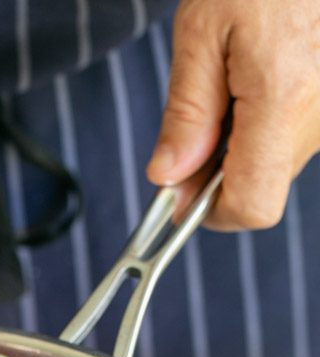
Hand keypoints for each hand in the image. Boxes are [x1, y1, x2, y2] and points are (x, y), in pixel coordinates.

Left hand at [146, 0, 319, 230]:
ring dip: (247, 140)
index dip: (211, 212)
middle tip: (200, 117)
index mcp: (286, 97)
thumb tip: (169, 177)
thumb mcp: (202, 31)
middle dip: (222, 169)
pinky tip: (260, 74)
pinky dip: (271, 117)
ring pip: (282, 158)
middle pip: (264, 184)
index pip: (252, 205)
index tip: (182, 194)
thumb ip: (186, 113)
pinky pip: (300, 129)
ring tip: (236, 78)